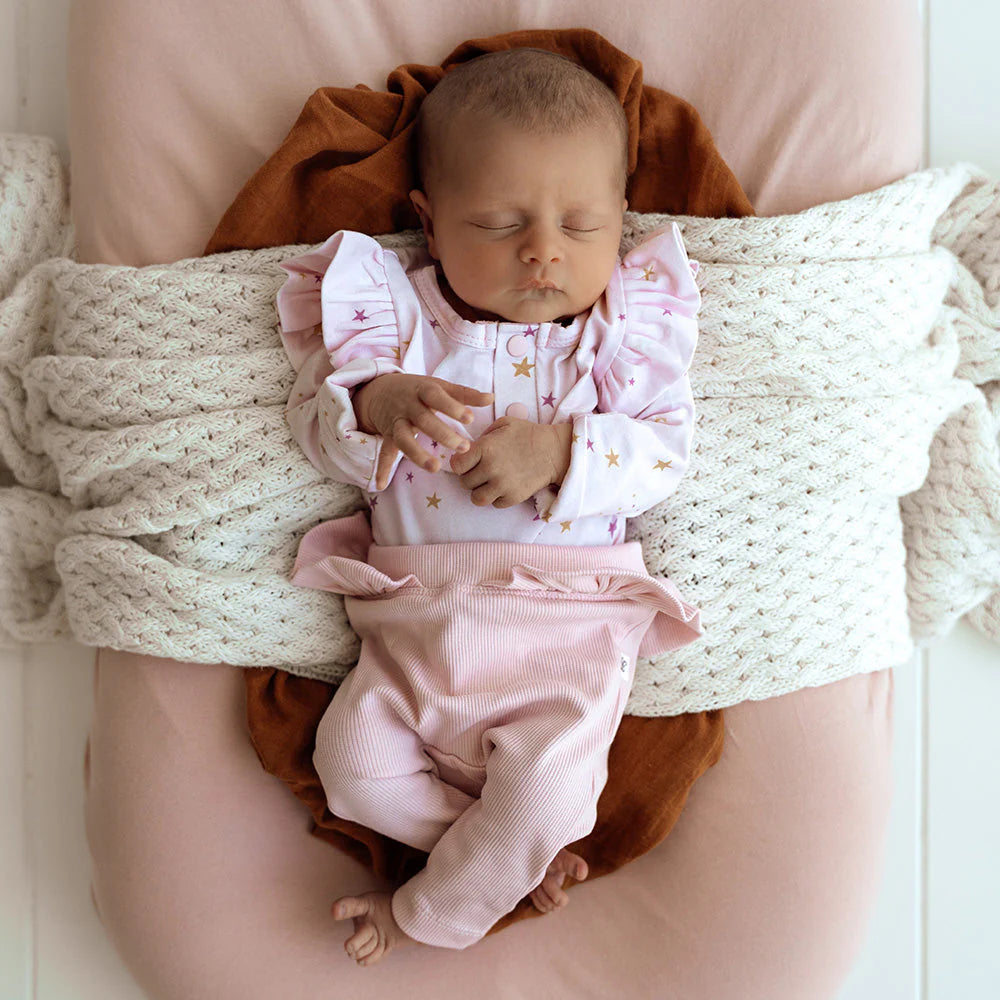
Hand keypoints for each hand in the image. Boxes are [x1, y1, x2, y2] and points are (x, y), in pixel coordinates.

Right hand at [354, 373, 493, 489]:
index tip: (469, 419)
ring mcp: (396, 421)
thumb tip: (491, 398)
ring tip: (434, 468)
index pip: (436, 396)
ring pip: (403, 438)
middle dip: (442, 434)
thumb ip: (465, 394)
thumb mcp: (439, 386)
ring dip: (417, 454)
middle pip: (423, 420)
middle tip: (464, 448)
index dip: (451, 407)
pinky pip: (384, 453)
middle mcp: (407, 405)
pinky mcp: (387, 435)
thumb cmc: (419, 390)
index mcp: (423, 390)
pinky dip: (382, 469)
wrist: (381, 390)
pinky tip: (382, 485)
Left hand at [450, 418, 571, 507]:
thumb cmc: (527, 434)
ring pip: (476, 499)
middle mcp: (490, 468)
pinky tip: (505, 487)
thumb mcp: (503, 424)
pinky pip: (495, 504)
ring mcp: (502, 485)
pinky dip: (497, 498)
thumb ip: (483, 435)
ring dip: (480, 492)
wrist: (554, 451)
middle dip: (471, 477)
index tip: (468, 463)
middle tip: (481, 472)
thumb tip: (467, 449)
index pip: (456, 465)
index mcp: (485, 448)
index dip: (460, 464)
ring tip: (489, 484)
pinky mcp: (513, 497)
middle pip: (464, 483)